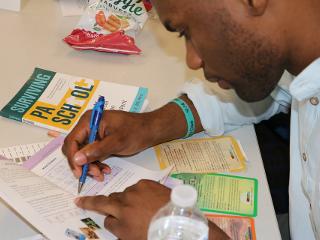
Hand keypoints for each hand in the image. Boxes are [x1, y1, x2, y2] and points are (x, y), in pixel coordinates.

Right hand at [62, 95, 203, 180]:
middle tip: (94, 174)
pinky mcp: (101, 141)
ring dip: (90, 165)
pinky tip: (106, 170)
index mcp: (89, 120)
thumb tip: (76, 159)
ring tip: (101, 175)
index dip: (73, 158)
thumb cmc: (136, 132)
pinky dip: (97, 163)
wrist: (151, 130)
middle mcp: (89, 126)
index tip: (79, 173)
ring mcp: (94, 133)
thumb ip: (96, 150)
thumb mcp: (116, 142)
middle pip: (75, 148)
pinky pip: (93, 154)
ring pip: (83, 154)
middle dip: (82, 163)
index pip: (72, 140)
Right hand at [74, 180, 170, 239]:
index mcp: (120, 212)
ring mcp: (138, 188)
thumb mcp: (129, 236)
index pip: (99, 205)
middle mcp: (126, 198)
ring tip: (143, 209)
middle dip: (114, 205)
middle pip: (113, 199)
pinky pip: (139, 187)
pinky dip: (140, 194)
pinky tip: (149, 201)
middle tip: (123, 213)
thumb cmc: (152, 232)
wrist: (177, 221)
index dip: (88, 203)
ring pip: (127, 193)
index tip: (79, 200)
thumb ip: (114, 225)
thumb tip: (108, 217)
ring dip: (129, 200)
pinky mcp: (149, 183)